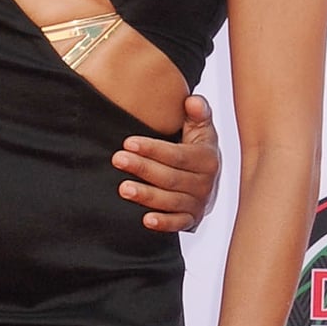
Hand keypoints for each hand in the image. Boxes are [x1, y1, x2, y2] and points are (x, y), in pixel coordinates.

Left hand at [113, 94, 221, 231]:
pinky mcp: (192, 220)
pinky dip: (163, 224)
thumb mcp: (201, 128)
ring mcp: (199, 204)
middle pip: (170, 177)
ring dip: (146, 196)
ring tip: (123, 188)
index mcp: (207, 159)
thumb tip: (191, 101)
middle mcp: (205, 183)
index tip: (128, 142)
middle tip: (118, 160)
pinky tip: (146, 220)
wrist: (208, 179)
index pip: (177, 155)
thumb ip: (198, 112)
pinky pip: (178, 224)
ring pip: (171, 201)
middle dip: (143, 168)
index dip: (152, 148)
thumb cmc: (197, 148)